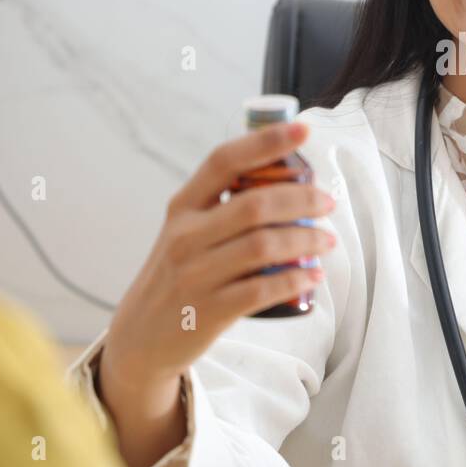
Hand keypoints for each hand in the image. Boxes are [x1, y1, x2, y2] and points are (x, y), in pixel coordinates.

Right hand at [98, 121, 334, 466]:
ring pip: (264, 246)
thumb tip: (287, 175)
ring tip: (326, 241)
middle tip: (327, 202)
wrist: (139, 337)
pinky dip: (295, 279)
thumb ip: (222, 204)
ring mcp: (196, 274)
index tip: (302, 129)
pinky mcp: (209, 311)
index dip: (266, 142)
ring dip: (305, 239)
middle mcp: (185, 236)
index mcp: (183, 207)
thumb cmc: (177, 273)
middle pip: (256, 205)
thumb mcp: (186, 230)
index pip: (224, 161)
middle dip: (302, 199)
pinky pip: (263, 290)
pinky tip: (312, 275)